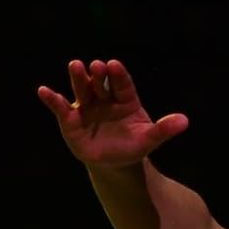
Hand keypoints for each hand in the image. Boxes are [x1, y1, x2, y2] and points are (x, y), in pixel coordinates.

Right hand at [37, 59, 188, 167]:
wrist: (115, 162)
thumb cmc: (133, 146)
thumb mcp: (149, 139)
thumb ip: (164, 129)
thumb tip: (185, 121)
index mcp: (125, 99)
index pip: (122, 83)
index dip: (118, 74)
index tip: (114, 65)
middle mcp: (104, 98)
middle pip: (100, 82)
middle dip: (98, 74)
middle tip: (96, 66)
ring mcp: (86, 106)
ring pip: (82, 88)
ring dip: (78, 78)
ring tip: (76, 66)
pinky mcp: (70, 118)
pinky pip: (60, 107)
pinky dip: (52, 99)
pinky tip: (44, 91)